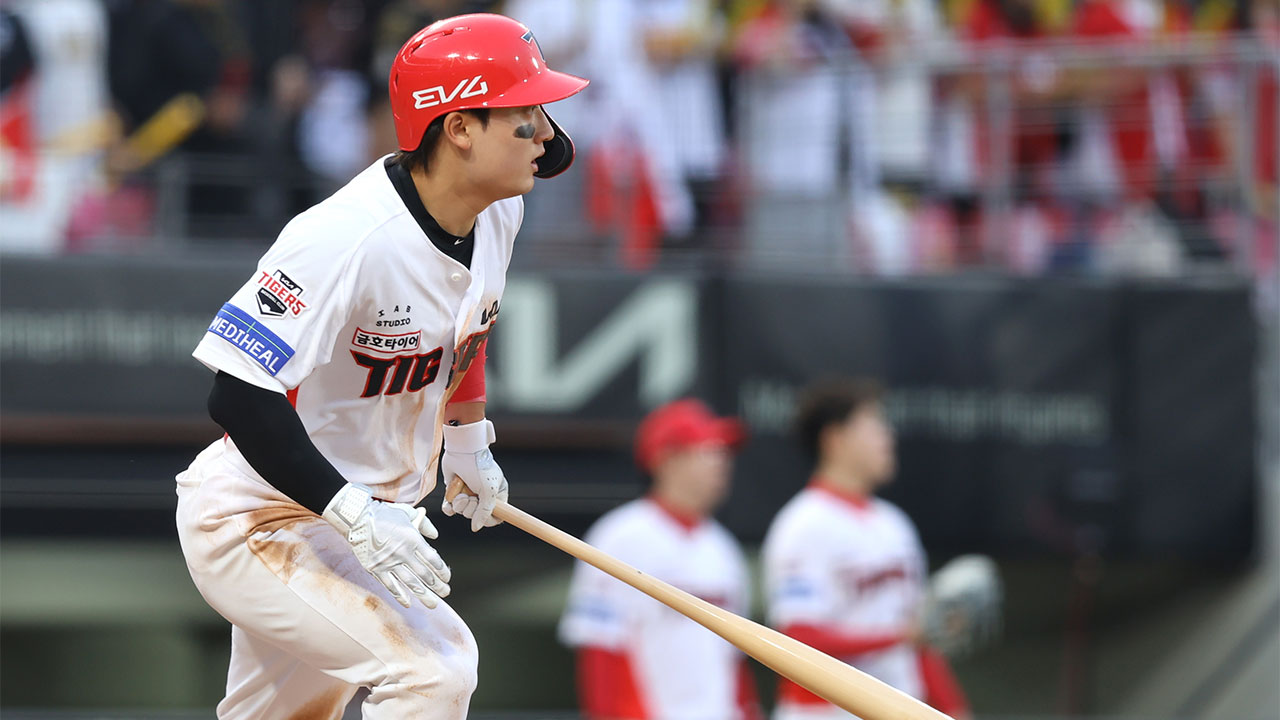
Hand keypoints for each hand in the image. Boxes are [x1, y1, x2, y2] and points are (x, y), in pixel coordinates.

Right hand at [322, 483, 450, 608]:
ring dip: (423, 595)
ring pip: (410, 583)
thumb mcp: (408, 512)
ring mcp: (389, 562)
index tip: (447, 578)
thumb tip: (435, 536)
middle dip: (437, 586)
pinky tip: (408, 603)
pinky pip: (390, 586)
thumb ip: (424, 523)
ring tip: (433, 604)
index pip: (433, 559)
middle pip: (425, 574)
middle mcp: (403, 553)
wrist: (357, 518)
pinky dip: (400, 596)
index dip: (442, 571)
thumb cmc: (383, 514)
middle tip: (446, 593)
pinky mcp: (376, 569)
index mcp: (413, 538)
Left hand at [440, 419, 508, 531]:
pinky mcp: (454, 491)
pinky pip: (451, 507)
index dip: (488, 520)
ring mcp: (468, 493)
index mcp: (496, 494)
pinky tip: (450, 501)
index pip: (495, 516)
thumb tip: (476, 528)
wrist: (462, 449)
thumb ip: (485, 511)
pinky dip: (449, 506)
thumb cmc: (480, 466)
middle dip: (470, 509)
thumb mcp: (489, 490)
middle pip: (476, 516)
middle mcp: (482, 495)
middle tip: (470, 497)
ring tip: (460, 491)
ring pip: (462, 512)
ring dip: (459, 504)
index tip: (483, 515)